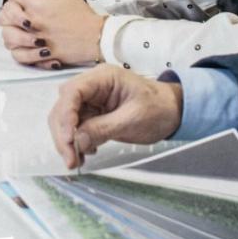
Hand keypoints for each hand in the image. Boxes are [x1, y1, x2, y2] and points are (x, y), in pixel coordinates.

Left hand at [0, 0, 104, 69]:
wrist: (97, 36)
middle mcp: (33, 22)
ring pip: (8, 37)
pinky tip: (24, 46)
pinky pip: (19, 55)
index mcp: (38, 5)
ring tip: (19, 31)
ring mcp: (36, 40)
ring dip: (10, 32)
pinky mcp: (42, 54)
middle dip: (8, 13)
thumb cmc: (82, 15)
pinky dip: (18, 51)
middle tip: (17, 15)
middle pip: (4, 16)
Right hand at [48, 65, 182, 168]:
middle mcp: (91, 87)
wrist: (174, 112)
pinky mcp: (92, 114)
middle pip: (64, 106)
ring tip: (76, 160)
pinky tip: (85, 153)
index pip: (72, 92)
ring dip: (67, 140)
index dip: (65, 115)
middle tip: (70, 158)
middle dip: (63, 133)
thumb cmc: (158, 109)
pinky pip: (76, 127)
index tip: (68, 139)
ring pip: (66, 119)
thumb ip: (103, 129)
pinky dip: (76, 142)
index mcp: (102, 78)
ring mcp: (90, 100)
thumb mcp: (133, 119)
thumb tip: (77, 141)